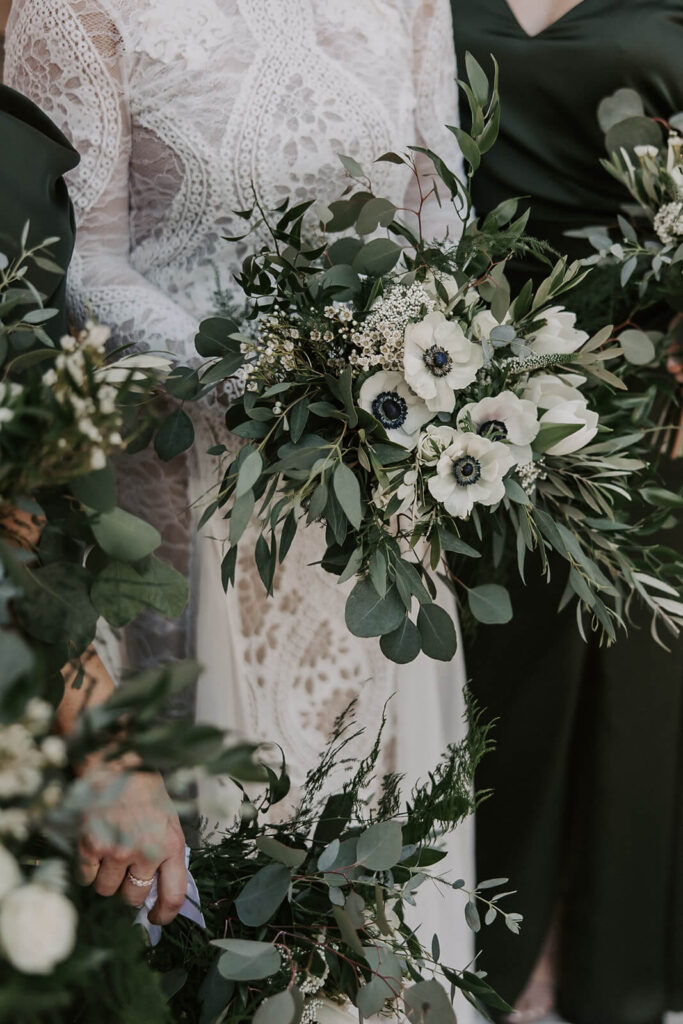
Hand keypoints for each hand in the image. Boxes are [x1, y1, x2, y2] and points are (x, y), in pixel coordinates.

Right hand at [77, 766, 186, 924]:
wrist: (118, 762)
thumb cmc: (147, 791)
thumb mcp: (169, 821)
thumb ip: (166, 855)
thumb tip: (158, 892)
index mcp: (171, 845)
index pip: (172, 896)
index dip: (163, 915)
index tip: (155, 919)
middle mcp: (145, 851)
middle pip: (133, 897)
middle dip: (129, 889)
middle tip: (127, 869)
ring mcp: (116, 850)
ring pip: (107, 890)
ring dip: (107, 878)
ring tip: (111, 850)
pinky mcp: (91, 845)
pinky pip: (86, 877)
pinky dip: (88, 869)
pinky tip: (95, 847)